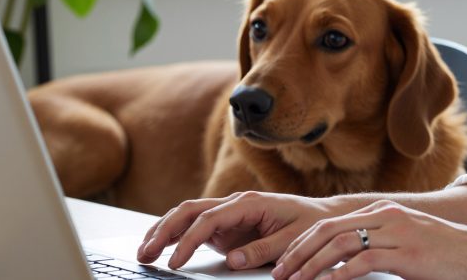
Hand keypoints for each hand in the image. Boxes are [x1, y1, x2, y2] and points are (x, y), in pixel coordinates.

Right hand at [137, 191, 334, 270]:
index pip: (209, 219)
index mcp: (249, 203)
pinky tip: (159, 246)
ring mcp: (229, 213)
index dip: (189, 241)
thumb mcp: (291, 240)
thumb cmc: (309, 225)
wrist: (322, 218)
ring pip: (187, 215)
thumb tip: (232, 260)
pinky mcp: (227, 225)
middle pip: (190, 211)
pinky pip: (195, 226)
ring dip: (163, 230)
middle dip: (164, 230)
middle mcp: (235, 203)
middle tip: (145, 254)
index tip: (174, 263)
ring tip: (144, 251)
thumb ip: (262, 249)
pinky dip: (175, 234)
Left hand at [271, 200, 466, 279]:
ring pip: (340, 243)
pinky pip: (364, 260)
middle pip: (328, 229)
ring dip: (311, 265)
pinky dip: (340, 274)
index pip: (331, 223)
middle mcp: (387, 215)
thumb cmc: (448, 256)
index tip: (284, 262)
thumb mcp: (408, 246)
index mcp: (384, 211)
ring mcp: (397, 232)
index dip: (302, 242)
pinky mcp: (408, 252)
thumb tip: (345, 267)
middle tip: (278, 273)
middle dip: (298, 252)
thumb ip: (379, 248)